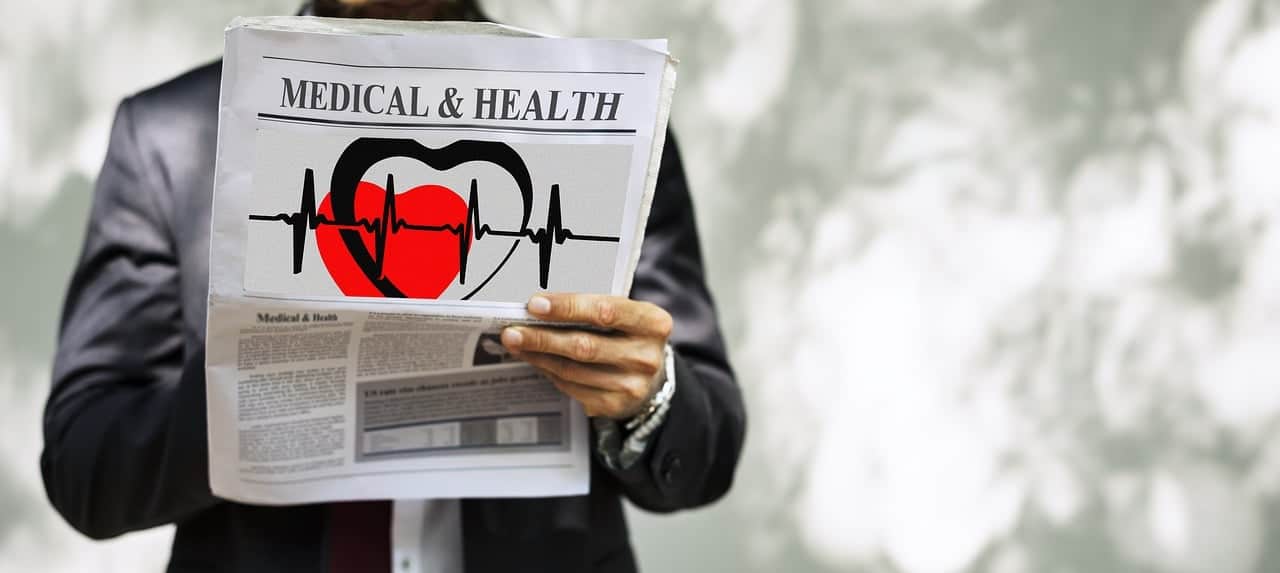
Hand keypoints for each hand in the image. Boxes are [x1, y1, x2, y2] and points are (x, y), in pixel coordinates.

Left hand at [501, 293, 672, 419]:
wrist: (652, 377)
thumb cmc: (630, 335)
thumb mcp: (626, 315)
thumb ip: (594, 307)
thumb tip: (540, 306)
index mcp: (653, 323)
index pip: (605, 311)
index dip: (567, 307)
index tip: (535, 305)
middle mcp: (646, 356)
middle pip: (585, 346)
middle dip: (543, 337)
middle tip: (512, 330)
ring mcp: (632, 385)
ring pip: (573, 369)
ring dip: (538, 356)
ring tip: (516, 343)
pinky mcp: (614, 405)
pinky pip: (571, 387)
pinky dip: (548, 371)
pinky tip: (535, 359)